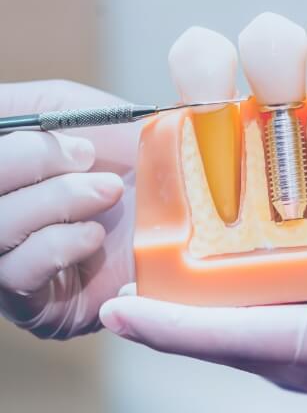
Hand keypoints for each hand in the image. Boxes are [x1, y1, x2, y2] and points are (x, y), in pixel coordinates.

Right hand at [0, 80, 138, 338]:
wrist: (182, 202)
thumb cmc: (127, 152)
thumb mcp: (71, 109)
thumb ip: (20, 108)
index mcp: (4, 174)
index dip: (14, 147)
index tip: (61, 131)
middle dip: (30, 160)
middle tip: (87, 156)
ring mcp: (7, 261)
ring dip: (57, 200)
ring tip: (107, 192)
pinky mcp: (32, 305)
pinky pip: (17, 272)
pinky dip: (61, 243)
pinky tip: (97, 234)